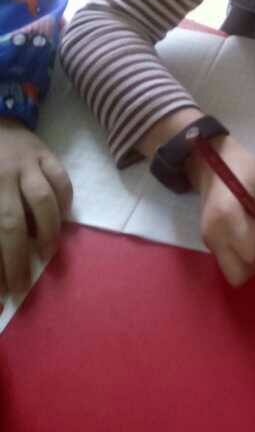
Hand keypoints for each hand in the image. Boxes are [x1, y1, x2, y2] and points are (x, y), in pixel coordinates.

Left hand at [0, 120, 72, 296]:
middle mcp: (3, 177)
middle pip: (10, 223)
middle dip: (16, 259)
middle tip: (21, 287)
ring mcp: (26, 163)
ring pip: (42, 200)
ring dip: (47, 230)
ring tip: (48, 254)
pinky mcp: (46, 152)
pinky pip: (61, 178)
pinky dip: (65, 200)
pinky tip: (63, 219)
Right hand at [187, 135, 254, 287]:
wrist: (212, 164)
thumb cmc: (244, 171)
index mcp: (226, 217)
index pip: (254, 251)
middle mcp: (213, 237)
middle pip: (240, 275)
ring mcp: (208, 244)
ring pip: (235, 274)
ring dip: (252, 260)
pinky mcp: (210, 245)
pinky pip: (231, 263)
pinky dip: (243, 255)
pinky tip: (247, 233)